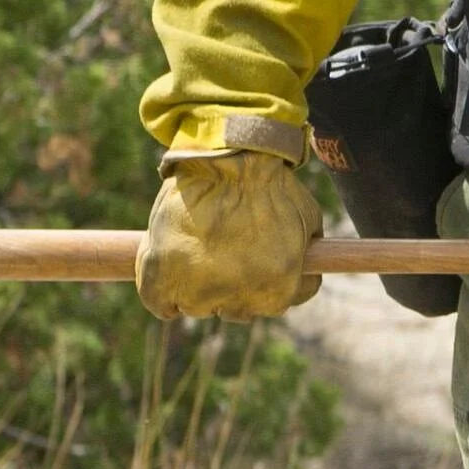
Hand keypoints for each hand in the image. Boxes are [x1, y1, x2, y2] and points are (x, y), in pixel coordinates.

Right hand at [138, 150, 321, 319]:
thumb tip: (306, 268)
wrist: (228, 159)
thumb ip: (306, 256)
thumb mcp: (308, 221)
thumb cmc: (270, 185)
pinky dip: (162, 293)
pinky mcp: (160, 279)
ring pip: (196, 306)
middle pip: (234, 309)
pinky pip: (160, 304)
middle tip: (224, 253)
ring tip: (197, 248)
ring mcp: (196, 292)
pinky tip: (168, 271)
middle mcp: (237, 299)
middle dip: (232, 286)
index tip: (257, 265)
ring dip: (197, 286)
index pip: (274, 305)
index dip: (266, 282)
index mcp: (277, 290)